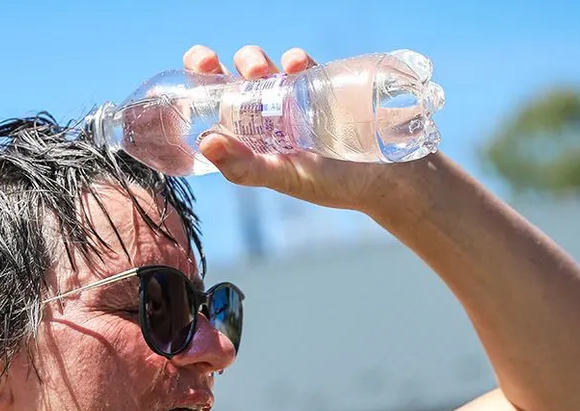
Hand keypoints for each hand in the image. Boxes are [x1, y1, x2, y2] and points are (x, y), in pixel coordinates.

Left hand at [185, 45, 410, 213]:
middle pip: (230, 82)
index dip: (197, 88)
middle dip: (216, 64)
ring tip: (260, 72)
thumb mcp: (285, 177)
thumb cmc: (334, 184)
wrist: (389, 175)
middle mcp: (265, 117)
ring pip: (260, 68)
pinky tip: (296, 65)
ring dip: (252, 61)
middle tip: (209, 61)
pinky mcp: (320, 84)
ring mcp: (291, 99)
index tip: (189, 77)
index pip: (212, 111)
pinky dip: (294, 58)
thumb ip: (245, 166)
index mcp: (249, 139)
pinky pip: (300, 63)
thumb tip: (205, 143)